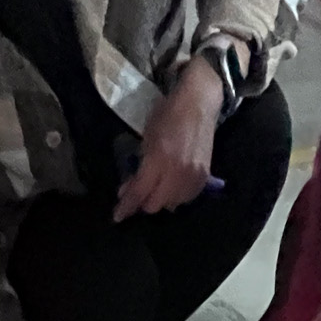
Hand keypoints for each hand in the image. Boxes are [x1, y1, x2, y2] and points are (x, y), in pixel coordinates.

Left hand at [114, 55, 221, 219]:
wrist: (199, 104)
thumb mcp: (147, 138)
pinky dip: (176, 196)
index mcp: (159, 159)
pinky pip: (185, 199)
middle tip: (139, 192)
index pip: (139, 192)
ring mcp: (192, 177)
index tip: (117, 216)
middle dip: (143, 201)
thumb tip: (127, 191)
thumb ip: (138, 167)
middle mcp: (176, 172)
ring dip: (161, 199)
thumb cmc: (168, 115)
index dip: (127, 206)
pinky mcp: (203, 178)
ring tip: (158, 185)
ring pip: (170, 205)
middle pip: (155, 205)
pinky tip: (172, 184)